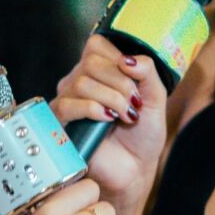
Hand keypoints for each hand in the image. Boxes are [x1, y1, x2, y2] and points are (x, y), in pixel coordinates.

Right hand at [52, 36, 166, 205]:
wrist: (134, 169)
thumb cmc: (141, 135)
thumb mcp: (154, 99)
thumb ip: (148, 72)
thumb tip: (127, 59)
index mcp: (99, 72)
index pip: (97, 45)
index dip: (118, 59)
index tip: (136, 83)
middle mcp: (79, 82)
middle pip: (91, 62)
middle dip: (120, 83)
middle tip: (133, 105)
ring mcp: (68, 102)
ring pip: (82, 83)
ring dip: (111, 98)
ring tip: (125, 117)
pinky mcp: (60, 123)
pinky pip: (66, 105)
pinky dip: (91, 109)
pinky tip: (106, 119)